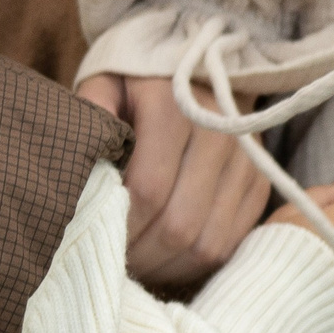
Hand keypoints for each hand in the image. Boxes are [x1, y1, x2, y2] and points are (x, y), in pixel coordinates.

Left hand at [76, 74, 269, 287]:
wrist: (197, 65)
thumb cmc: (137, 82)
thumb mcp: (105, 83)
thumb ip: (90, 115)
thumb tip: (74, 157)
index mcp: (177, 107)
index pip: (149, 190)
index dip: (119, 225)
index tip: (93, 237)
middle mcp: (220, 136)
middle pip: (179, 225)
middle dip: (140, 255)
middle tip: (108, 263)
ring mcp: (247, 163)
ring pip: (208, 244)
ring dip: (166, 267)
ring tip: (134, 265)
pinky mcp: (259, 185)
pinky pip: (230, 243)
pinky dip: (194, 263)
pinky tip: (163, 260)